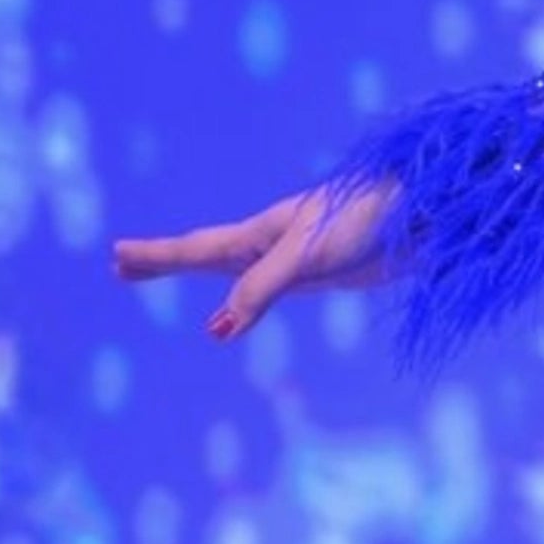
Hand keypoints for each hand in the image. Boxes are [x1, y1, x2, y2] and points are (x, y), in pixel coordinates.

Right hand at [111, 180, 393, 342]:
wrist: (427, 213)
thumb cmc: (364, 220)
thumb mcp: (305, 256)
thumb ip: (262, 288)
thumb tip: (219, 330)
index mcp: (259, 234)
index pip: (195, 249)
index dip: (156, 256)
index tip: (116, 256)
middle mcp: (271, 244)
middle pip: (206, 255)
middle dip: (163, 261)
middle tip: (121, 265)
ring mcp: (297, 258)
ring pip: (237, 272)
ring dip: (201, 276)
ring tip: (171, 273)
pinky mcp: (326, 271)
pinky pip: (270, 288)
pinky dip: (245, 298)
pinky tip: (245, 308)